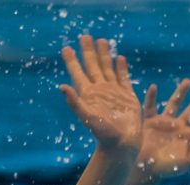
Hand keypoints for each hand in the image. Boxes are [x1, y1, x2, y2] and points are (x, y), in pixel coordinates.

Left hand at [58, 35, 140, 150]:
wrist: (122, 144)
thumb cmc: (104, 134)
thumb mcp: (87, 117)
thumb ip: (75, 102)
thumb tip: (61, 86)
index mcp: (88, 94)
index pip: (78, 72)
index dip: (72, 60)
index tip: (66, 48)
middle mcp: (100, 90)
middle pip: (92, 66)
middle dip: (88, 51)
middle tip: (85, 36)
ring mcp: (114, 92)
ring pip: (108, 68)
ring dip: (104, 55)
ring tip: (102, 40)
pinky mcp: (128, 97)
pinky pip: (124, 78)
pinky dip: (121, 68)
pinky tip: (119, 58)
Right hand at [136, 79, 189, 178]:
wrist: (146, 170)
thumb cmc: (168, 168)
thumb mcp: (188, 162)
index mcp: (188, 136)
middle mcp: (178, 127)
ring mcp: (164, 123)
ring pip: (174, 104)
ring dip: (180, 92)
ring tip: (188, 81)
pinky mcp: (150, 122)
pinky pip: (150, 107)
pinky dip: (150, 97)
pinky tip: (153, 87)